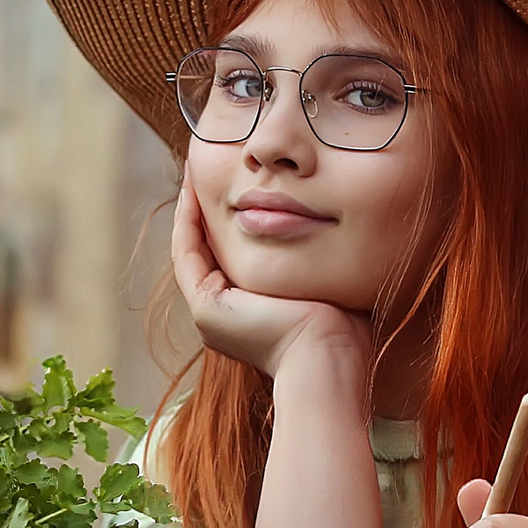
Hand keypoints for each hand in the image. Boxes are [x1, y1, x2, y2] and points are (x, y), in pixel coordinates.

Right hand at [172, 179, 369, 384]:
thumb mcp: (320, 282)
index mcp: (247, 314)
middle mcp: (223, 315)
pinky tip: (192, 194)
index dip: (222, 220)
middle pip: (206, 252)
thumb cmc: (340, 327)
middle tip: (202, 171)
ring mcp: (209, 314)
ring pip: (191, 251)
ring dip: (189, 211)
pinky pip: (187, 255)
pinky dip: (187, 223)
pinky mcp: (206, 308)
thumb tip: (325, 228)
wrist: (328, 355)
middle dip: (203, 211)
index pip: (227, 257)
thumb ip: (309, 260)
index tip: (229, 184)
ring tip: (192, 174)